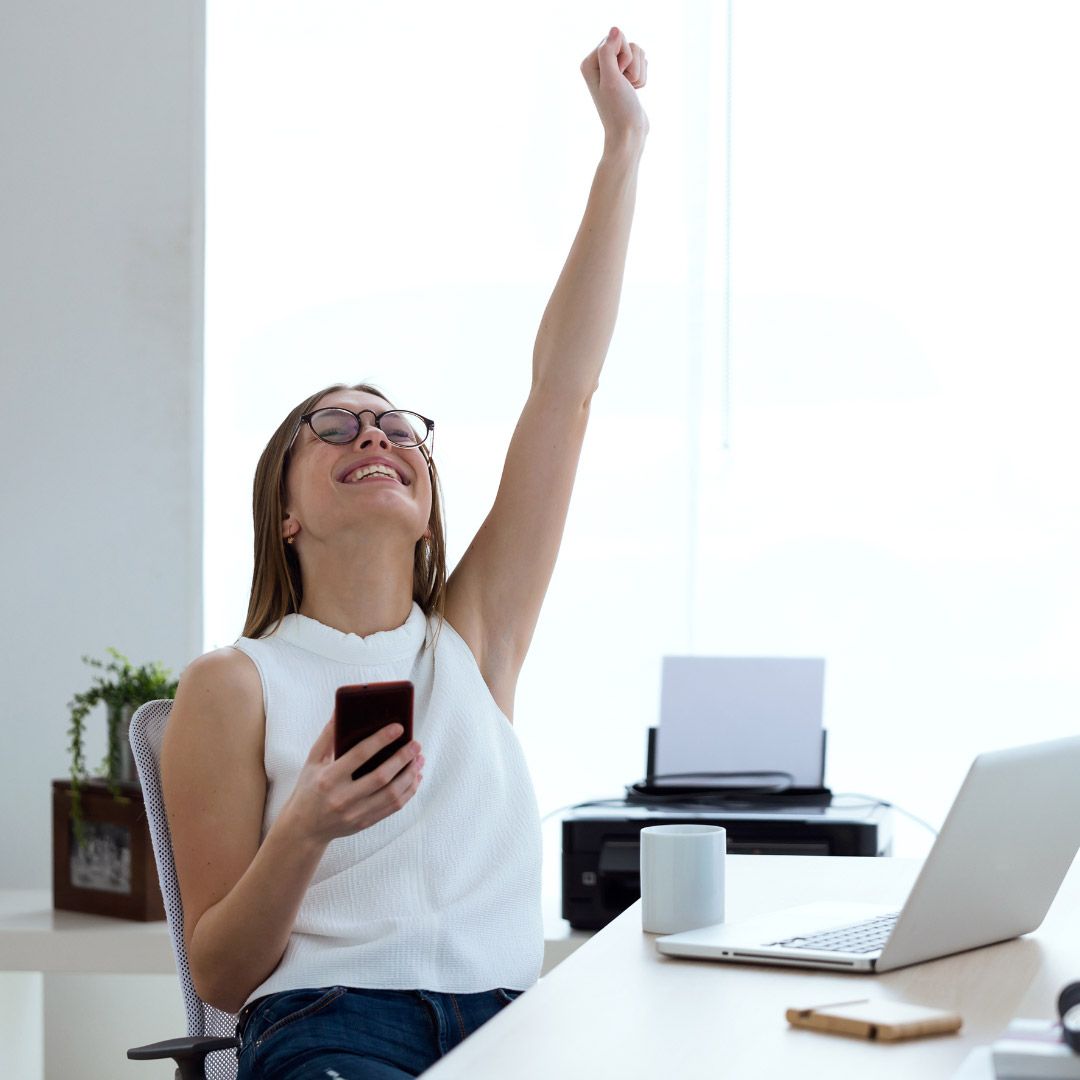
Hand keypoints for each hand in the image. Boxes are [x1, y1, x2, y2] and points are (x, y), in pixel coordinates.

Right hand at [279, 716, 424, 846]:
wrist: (304, 829)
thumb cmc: (309, 789)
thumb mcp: (313, 761)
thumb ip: (328, 736)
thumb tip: (341, 710)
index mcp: (328, 779)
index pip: (359, 755)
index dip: (381, 740)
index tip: (398, 727)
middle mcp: (342, 798)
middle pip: (381, 776)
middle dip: (402, 758)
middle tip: (416, 744)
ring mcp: (355, 813)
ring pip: (392, 794)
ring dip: (410, 775)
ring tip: (419, 759)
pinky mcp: (365, 822)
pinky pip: (394, 807)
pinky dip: (409, 791)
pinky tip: (415, 777)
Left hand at [580, 27, 648, 145]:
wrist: (629, 134)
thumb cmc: (619, 110)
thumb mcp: (611, 79)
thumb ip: (608, 52)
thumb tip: (615, 29)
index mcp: (590, 62)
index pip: (616, 38)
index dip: (624, 57)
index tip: (618, 78)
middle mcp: (599, 64)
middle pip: (628, 44)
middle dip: (633, 65)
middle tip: (625, 84)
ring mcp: (613, 70)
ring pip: (638, 53)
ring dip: (638, 73)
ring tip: (629, 90)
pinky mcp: (625, 77)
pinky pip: (641, 64)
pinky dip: (642, 78)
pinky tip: (634, 91)